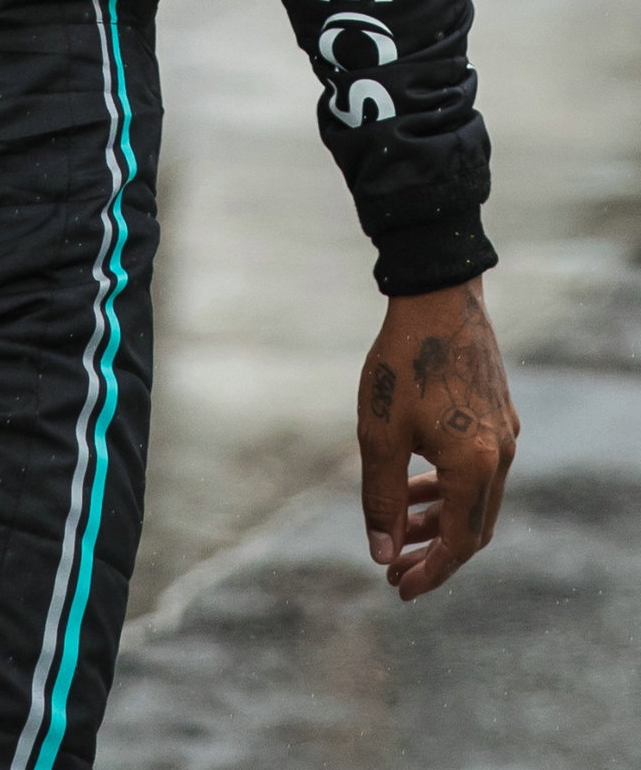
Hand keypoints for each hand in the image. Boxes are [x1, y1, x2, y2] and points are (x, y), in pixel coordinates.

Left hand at [358, 276, 517, 599]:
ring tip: (402, 526)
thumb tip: (382, 554)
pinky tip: (419, 480)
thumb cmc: (402, 362)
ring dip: (440, 518)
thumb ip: (382, 499)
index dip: (429, 573)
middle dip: (433, 552)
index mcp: (475, 467)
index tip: (397, 588)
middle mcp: (500, 456)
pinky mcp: (499, 413)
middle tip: (395, 567)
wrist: (437, 295)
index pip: (458, 545)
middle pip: (472, 528)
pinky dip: (451, 486)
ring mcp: (504, 433)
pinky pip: (480, 469)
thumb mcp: (380, 434)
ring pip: (477, 498)